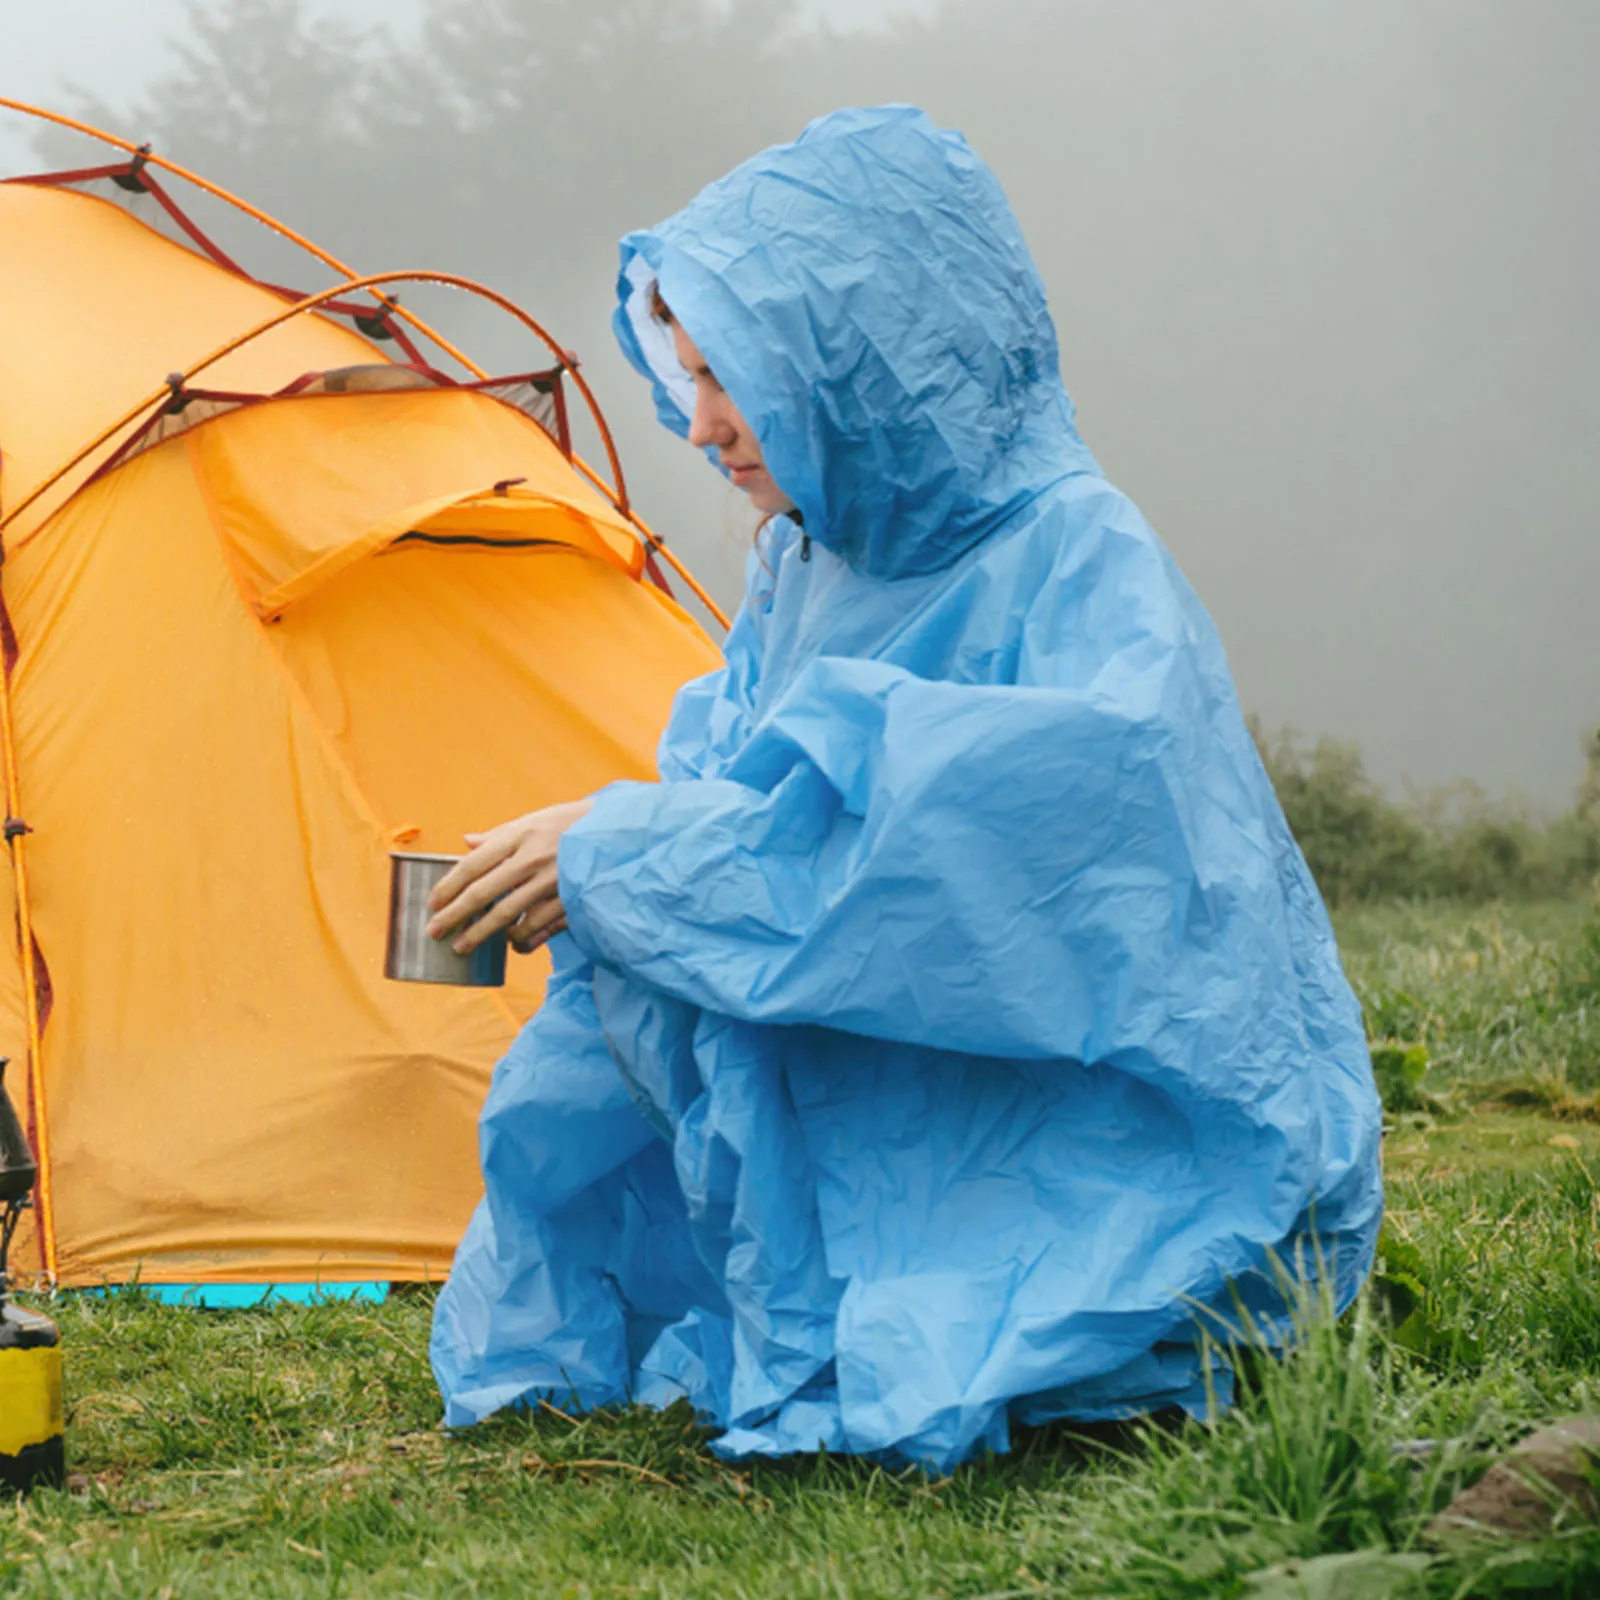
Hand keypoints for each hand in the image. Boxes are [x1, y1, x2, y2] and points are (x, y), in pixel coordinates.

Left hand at [426, 799, 593, 956]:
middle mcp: (530, 859)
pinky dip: (519, 939)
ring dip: (480, 934)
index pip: (473, 864)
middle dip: (455, 915)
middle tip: (435, 932)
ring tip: (462, 946)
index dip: (448, 886)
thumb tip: (467, 841)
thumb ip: (499, 834)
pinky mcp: (567, 900)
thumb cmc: (571, 824)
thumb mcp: (534, 819)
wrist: (618, 831)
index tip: (432, 903)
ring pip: (505, 915)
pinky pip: (535, 927)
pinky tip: (508, 943)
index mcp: (518, 836)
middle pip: (483, 893)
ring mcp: (549, 881)